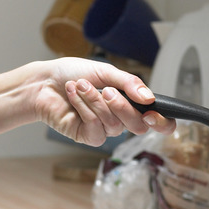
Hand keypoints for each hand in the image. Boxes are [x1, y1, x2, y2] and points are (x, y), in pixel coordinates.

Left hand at [30, 58, 174, 146]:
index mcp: (132, 102)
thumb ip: (130, 84)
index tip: (153, 114)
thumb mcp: (107, 72)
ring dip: (95, 101)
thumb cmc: (75, 73)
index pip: (159, 122)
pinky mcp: (87, 136)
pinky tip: (73, 95)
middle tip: (106, 90)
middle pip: (138, 125)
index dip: (162, 123)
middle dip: (122, 106)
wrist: (45, 81)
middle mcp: (121, 118)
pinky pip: (94, 127)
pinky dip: (84, 107)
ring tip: (81, 85)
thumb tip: (149, 98)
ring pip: (113, 124)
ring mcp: (104, 129)